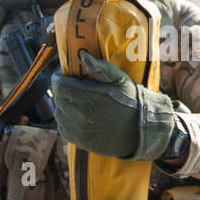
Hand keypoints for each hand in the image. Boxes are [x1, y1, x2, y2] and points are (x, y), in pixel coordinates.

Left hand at [52, 52, 174, 160]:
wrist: (141, 131)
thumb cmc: (131, 102)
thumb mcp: (120, 80)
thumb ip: (101, 68)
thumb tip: (83, 57)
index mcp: (88, 96)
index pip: (58, 85)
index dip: (60, 77)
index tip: (66, 74)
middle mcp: (80, 114)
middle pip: (58, 98)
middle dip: (63, 91)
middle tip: (75, 87)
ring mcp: (79, 130)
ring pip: (59, 114)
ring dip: (65, 106)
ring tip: (79, 102)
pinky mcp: (80, 141)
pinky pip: (63, 128)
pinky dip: (67, 121)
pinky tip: (79, 116)